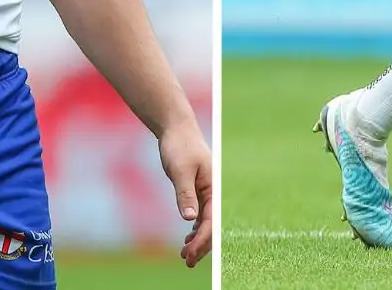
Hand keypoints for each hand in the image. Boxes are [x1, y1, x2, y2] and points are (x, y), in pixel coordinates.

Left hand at [158, 119, 212, 267]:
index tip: (190, 254)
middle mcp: (213, 191)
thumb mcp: (180, 170)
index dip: (202, 240)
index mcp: (213, 187)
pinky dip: (196, 228)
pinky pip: (201, 214)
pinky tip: (188, 237)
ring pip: (207, 221)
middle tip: (186, 261)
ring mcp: (206, 191)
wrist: (177, 129)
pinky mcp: (198, 189)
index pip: (211, 220)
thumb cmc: (179, 147)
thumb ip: (186, 194)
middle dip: (202, 245)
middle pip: (212, 225)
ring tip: (185, 255)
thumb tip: (190, 219)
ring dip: (198, 240)